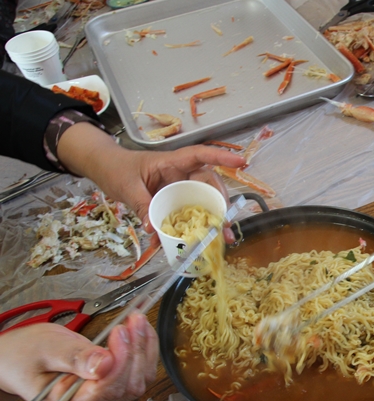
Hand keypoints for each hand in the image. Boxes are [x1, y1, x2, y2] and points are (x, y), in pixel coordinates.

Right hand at [0, 313, 156, 400]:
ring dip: (143, 349)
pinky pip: (135, 373)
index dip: (120, 361)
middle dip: (136, 351)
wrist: (15, 358)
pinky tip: (140, 331)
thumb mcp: (44, 350)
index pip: (107, 389)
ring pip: (137, 380)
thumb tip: (105, 364)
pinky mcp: (109, 384)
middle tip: (134, 321)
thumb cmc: (23, 355)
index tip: (120, 332)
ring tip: (138, 322)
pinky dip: (142, 350)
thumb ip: (74, 358)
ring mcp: (101, 397)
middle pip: (127, 386)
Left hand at [56, 123, 246, 241]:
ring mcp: (179, 189)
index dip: (222, 157)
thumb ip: (141, 205)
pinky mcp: (174, 202)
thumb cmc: (118, 169)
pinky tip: (192, 245)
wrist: (105, 170)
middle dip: (221, 204)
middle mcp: (181, 175)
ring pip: (202, 202)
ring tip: (220, 239)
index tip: (242, 161)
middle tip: (226, 224)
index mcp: (172, 162)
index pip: (201, 155)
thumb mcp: (127, 186)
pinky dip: (190, 230)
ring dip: (212, 221)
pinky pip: (187, 215)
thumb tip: (152, 228)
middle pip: (208, 185)